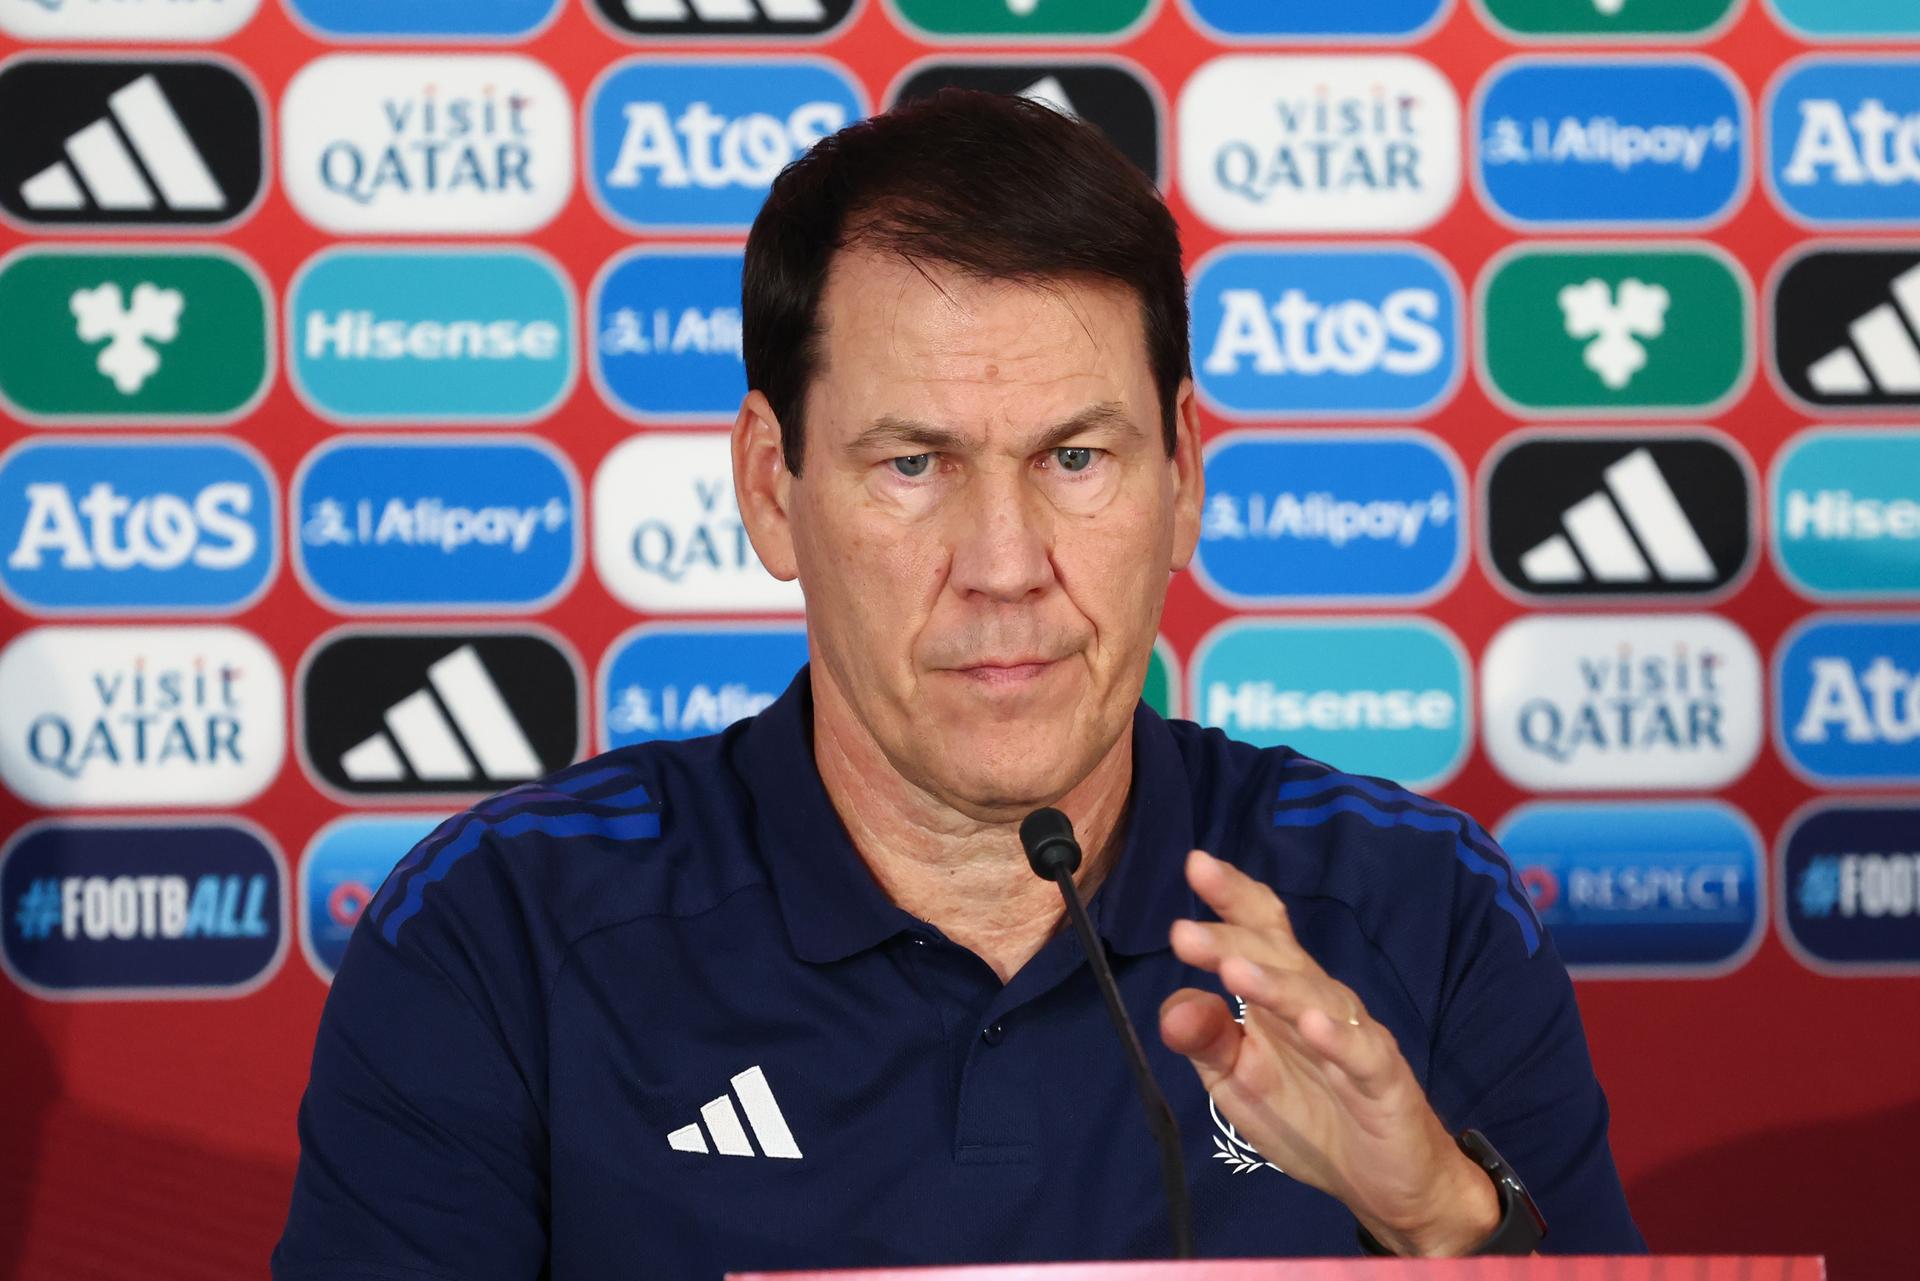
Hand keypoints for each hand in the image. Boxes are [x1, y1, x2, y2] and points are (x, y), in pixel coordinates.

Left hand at [1159, 849, 1499, 1256]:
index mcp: (1282, 996)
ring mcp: (1354, 1037)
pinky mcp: (1383, 1079)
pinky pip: (1360, 1054)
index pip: (1261, 932)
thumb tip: (1174, 1005)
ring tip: (1233, 969)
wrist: (1387, 1183)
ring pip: (1316, 997)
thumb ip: (1207, 1042)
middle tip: (1182, 932)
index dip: (1232, 898)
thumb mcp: (1240, 1083)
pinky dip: (1337, 1038)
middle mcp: (1320, 1002)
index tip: (1195, 863)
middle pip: (1281, 955)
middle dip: (1232, 938)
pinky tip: (1312, 1025)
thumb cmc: (1312, 1118)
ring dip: (1275, 982)